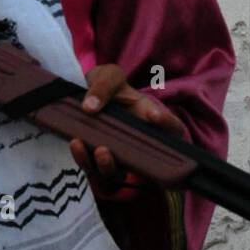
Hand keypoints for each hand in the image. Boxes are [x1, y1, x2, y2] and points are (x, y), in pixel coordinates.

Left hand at [68, 63, 189, 195]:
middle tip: (116, 147)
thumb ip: (104, 86)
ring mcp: (117, 155)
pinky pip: (93, 169)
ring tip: (98, 150)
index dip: (169, 125)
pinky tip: (76, 143)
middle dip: (136, 163)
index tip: (154, 114)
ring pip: (117, 173)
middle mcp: (137, 143)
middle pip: (147, 163)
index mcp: (150, 119)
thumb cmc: (106, 84)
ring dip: (107, 166)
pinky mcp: (96, 160)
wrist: (84, 92)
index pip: (173, 129)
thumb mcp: (108, 76)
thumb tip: (90, 107)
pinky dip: (84, 160)